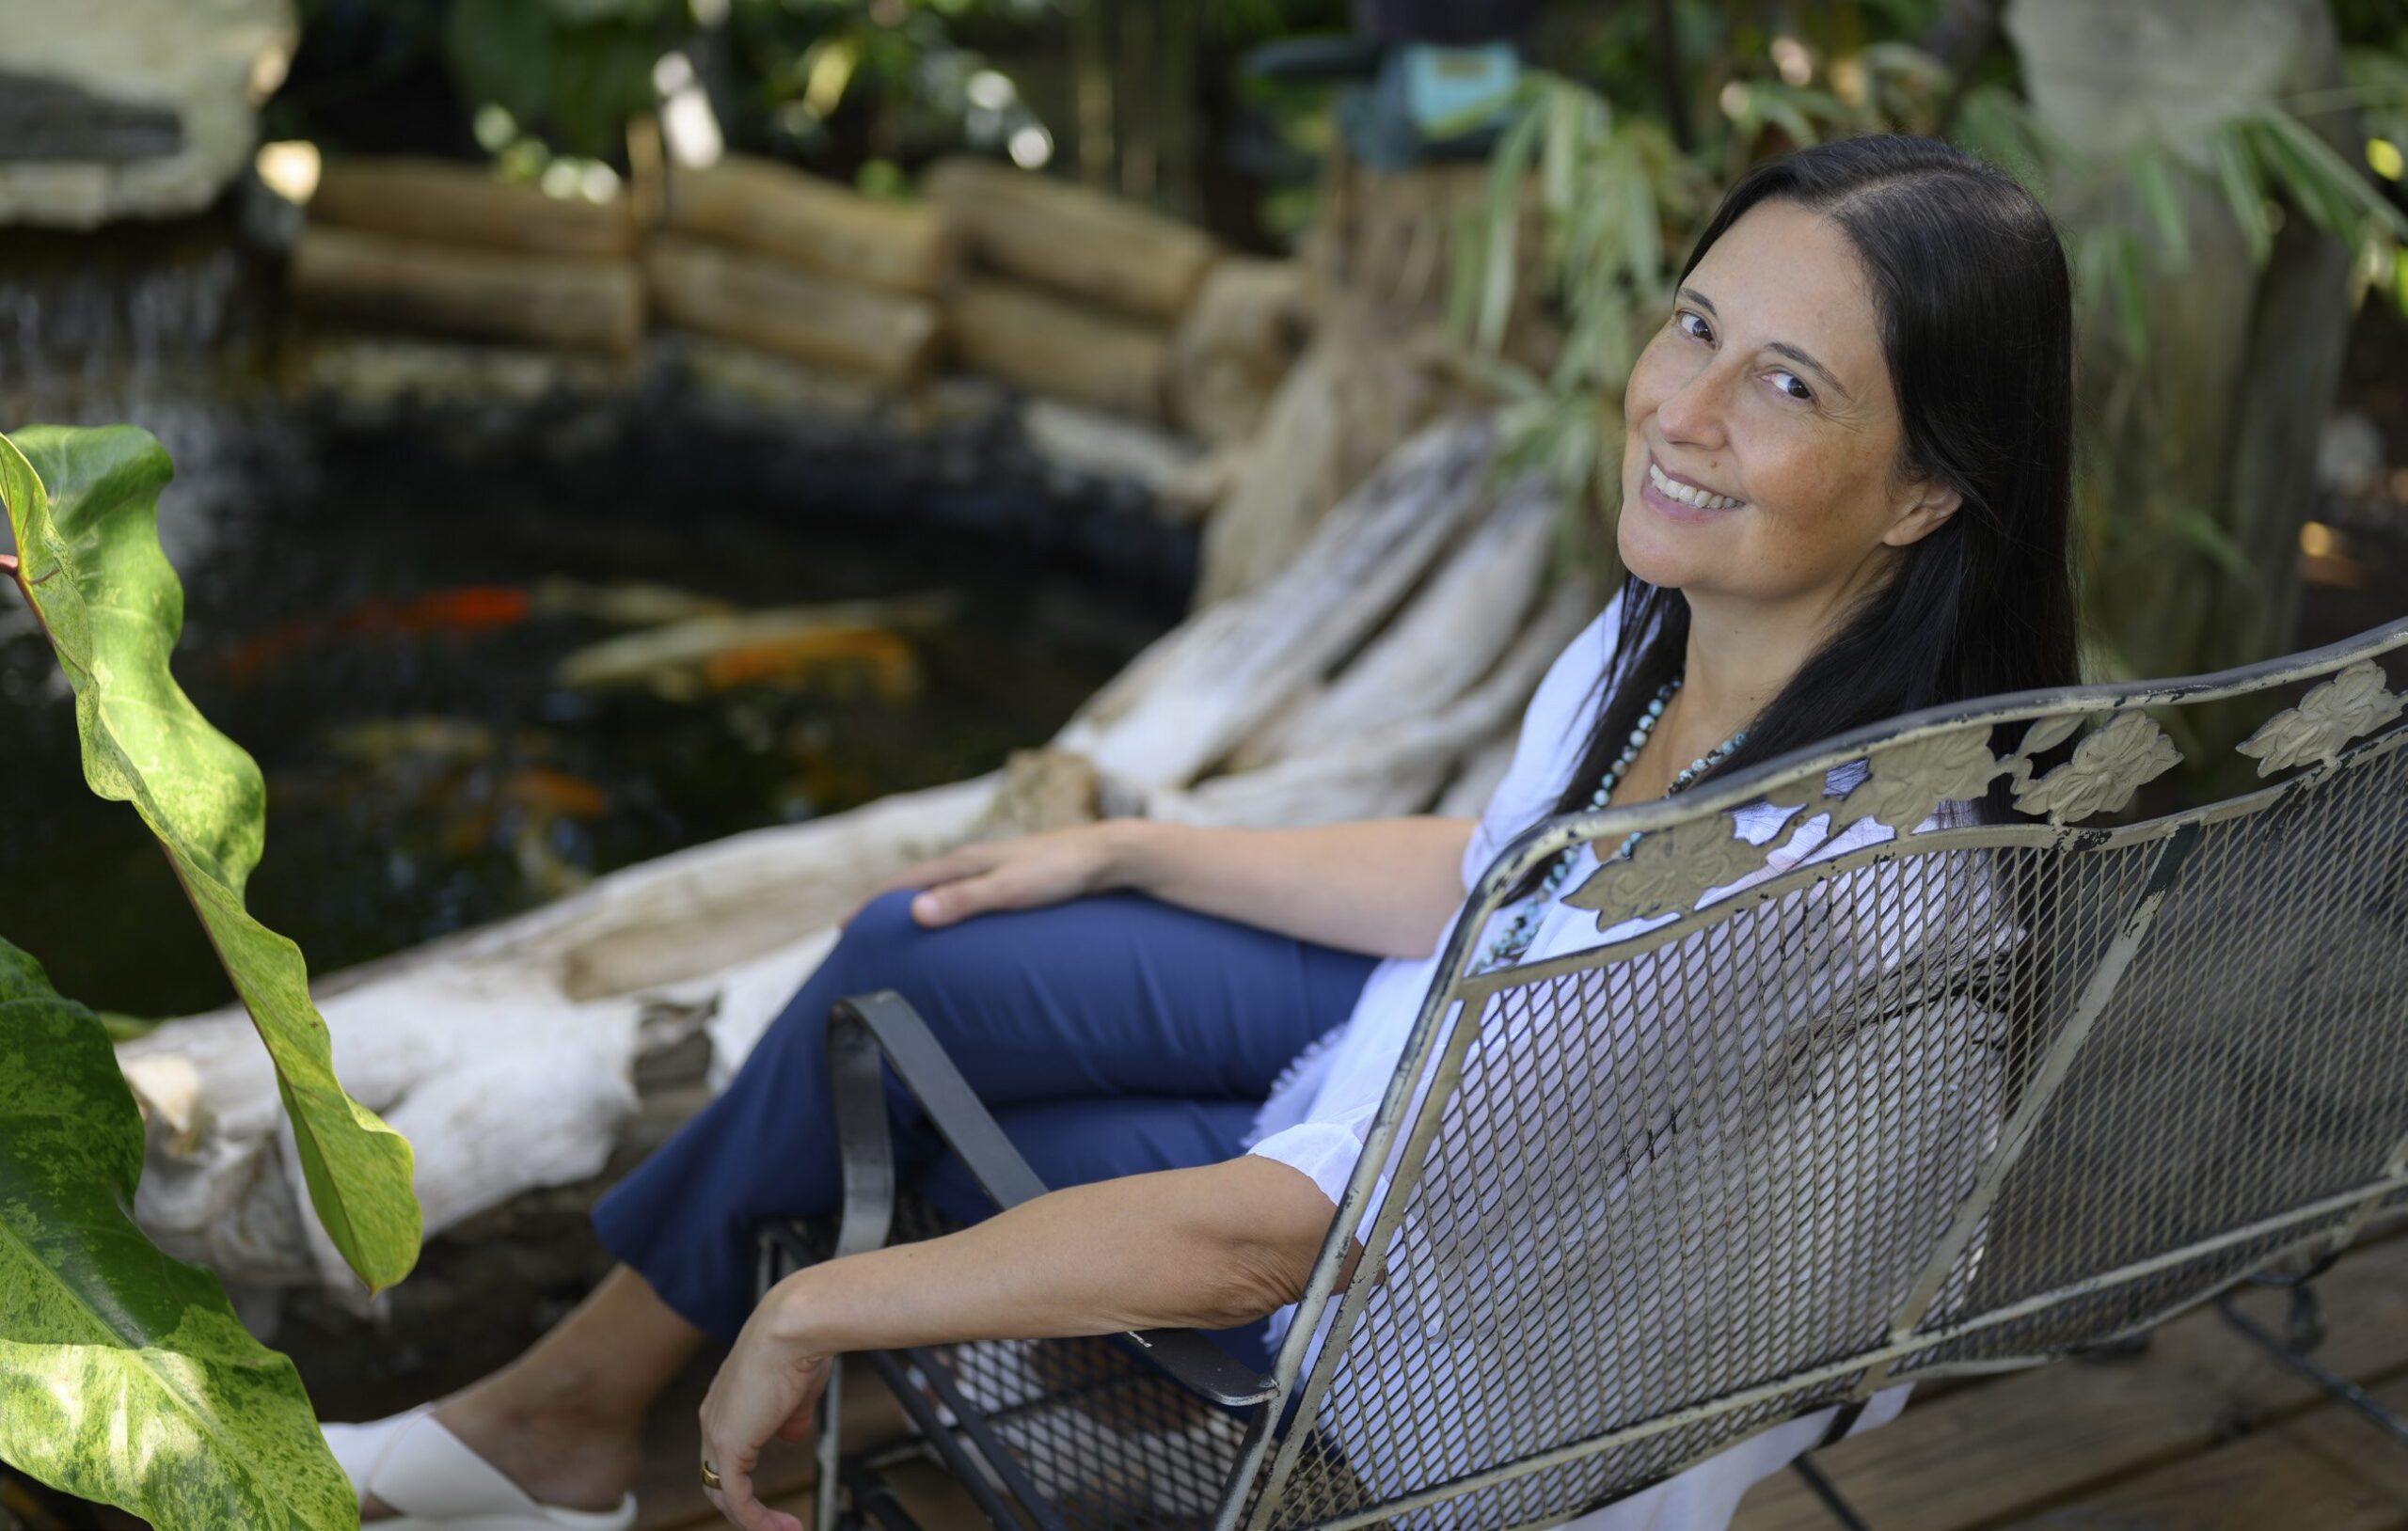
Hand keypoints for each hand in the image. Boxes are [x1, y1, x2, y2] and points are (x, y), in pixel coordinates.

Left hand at [698, 1278, 833, 1530]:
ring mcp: (718, 1433)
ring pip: (723, 1493)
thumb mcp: (797, 1386)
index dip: (743, 1477)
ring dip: (753, 1518)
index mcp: (725, 1400)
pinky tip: (781, 1528)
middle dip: (744, 1506)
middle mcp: (713, 1418)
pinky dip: (757, 1519)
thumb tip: (792, 1436)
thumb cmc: (800, 1342)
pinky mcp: (730, 1447)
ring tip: (785, 1530)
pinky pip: (737, 1498)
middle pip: (716, 1478)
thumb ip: (791, 1415)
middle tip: (776, 1523)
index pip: (722, 1451)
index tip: (771, 1493)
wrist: (794, 1326)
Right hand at [843, 822, 1134, 928]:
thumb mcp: (1010, 890)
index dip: (872, 907)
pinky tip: (954, 923)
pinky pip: (965, 893)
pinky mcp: (1013, 876)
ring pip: (941, 887)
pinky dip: (945, 906)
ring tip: (898, 931)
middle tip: (859, 935)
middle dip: (885, 906)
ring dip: (915, 906)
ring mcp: (993, 866)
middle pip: (916, 883)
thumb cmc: (1061, 873)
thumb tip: (912, 911)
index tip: (843, 930)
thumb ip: (964, 901)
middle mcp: (974, 860)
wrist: (1108, 854)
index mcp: (964, 861)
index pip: (904, 884)